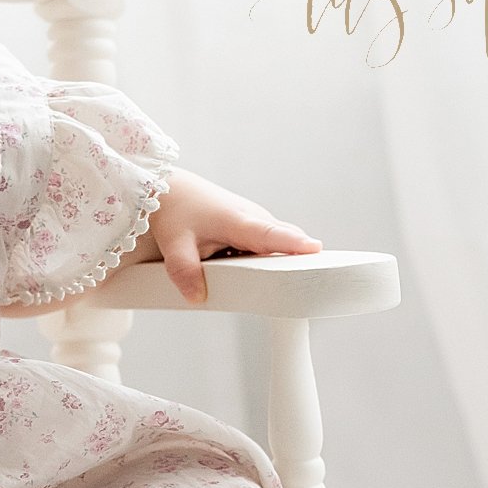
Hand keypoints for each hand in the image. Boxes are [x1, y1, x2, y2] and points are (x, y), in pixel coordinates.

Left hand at [143, 168, 321, 305]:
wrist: (173, 190)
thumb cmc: (176, 212)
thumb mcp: (174, 244)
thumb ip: (185, 271)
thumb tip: (198, 297)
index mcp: (238, 221)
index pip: (270, 233)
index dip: (291, 242)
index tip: (314, 249)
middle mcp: (254, 218)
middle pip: (285, 240)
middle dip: (299, 259)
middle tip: (310, 283)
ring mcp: (257, 220)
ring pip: (278, 243)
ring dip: (281, 261)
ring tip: (287, 284)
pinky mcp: (254, 227)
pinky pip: (269, 244)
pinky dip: (268, 257)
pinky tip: (256, 272)